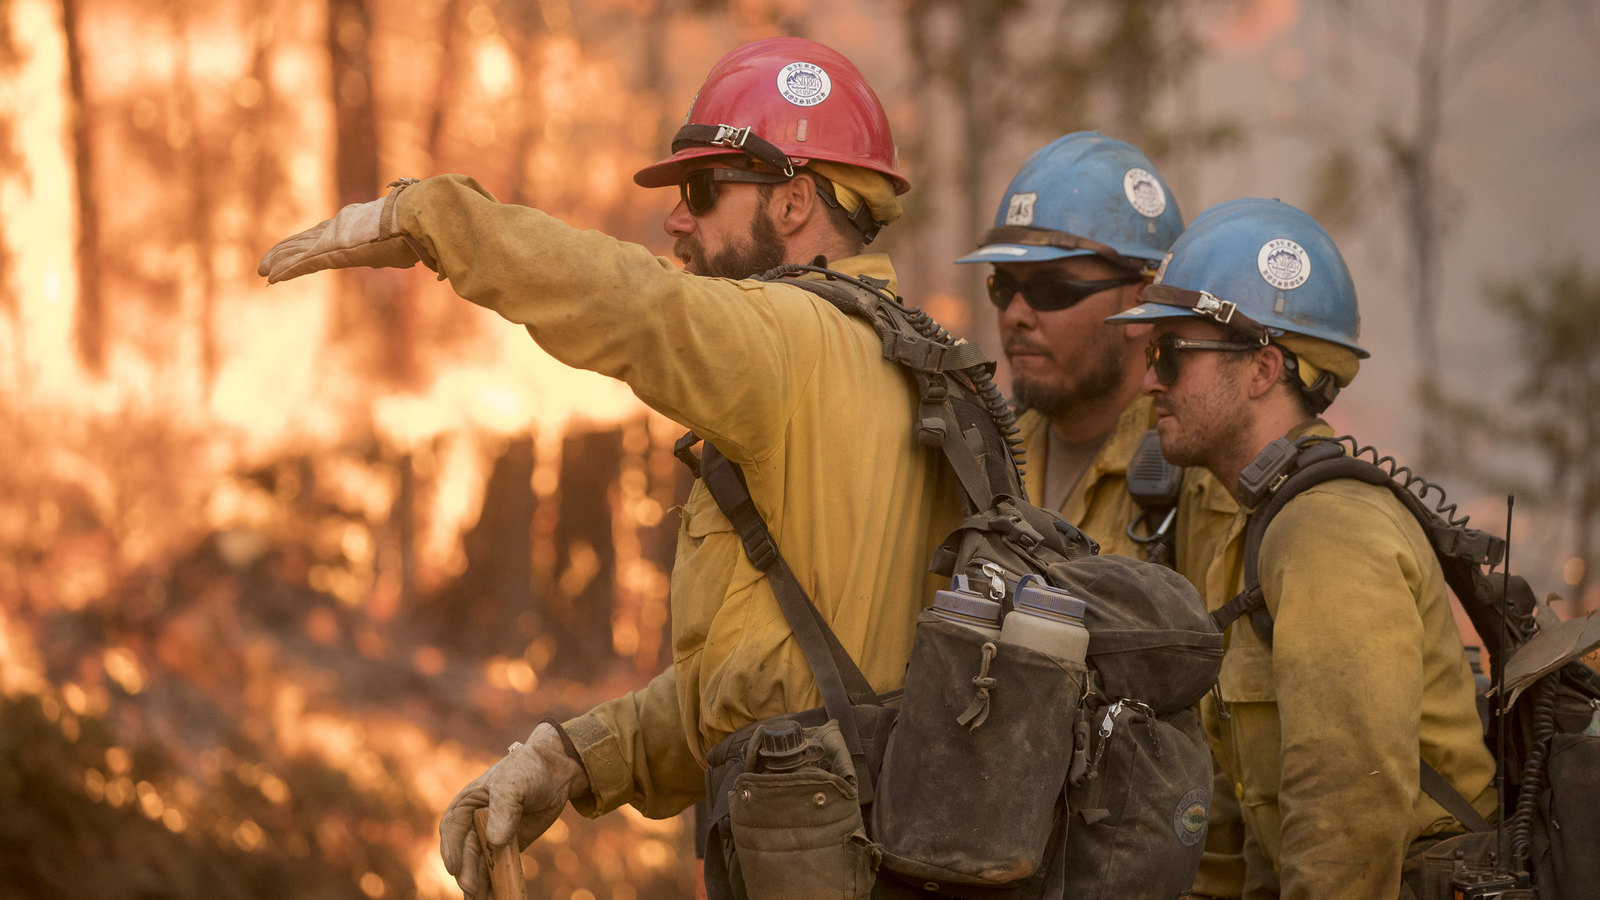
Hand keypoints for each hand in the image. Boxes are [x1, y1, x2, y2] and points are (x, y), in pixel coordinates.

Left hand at [257, 178, 425, 282]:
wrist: (410, 219)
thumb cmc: (413, 230)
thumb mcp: (404, 243)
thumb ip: (399, 250)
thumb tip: (410, 258)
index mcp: (351, 226)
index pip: (320, 234)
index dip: (303, 243)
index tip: (292, 250)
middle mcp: (336, 229)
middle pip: (302, 241)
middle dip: (283, 251)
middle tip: (266, 262)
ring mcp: (330, 238)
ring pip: (296, 251)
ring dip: (278, 262)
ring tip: (262, 271)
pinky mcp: (329, 250)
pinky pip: (302, 264)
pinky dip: (286, 271)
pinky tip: (272, 278)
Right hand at [439, 723, 588, 898]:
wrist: (558, 772)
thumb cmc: (530, 770)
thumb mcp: (515, 784)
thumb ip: (504, 809)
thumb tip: (494, 840)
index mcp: (468, 803)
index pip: (453, 829)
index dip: (452, 850)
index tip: (455, 869)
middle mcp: (475, 822)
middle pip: (467, 852)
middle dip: (468, 873)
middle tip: (473, 891)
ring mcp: (491, 837)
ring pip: (481, 865)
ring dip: (479, 884)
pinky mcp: (509, 848)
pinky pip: (499, 869)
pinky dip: (496, 884)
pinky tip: (496, 898)